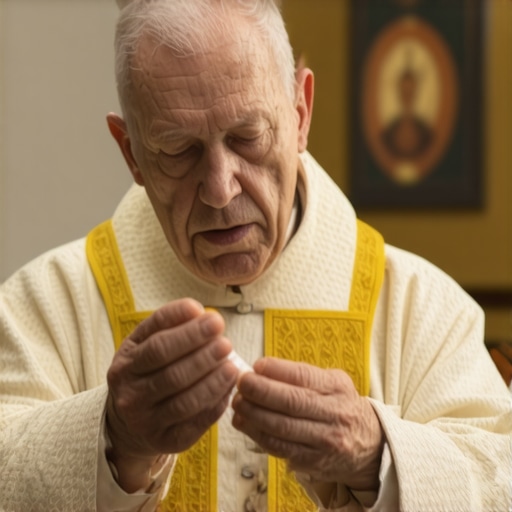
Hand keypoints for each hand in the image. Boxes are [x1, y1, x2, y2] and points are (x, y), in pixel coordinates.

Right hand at [106, 298, 237, 489]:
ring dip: (212, 382)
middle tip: (226, 342)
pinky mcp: (165, 441)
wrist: (129, 420)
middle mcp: (130, 394)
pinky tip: (228, 389)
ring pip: (184, 401)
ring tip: (232, 366)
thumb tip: (197, 310)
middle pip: (171, 373)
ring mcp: (146, 421)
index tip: (213, 318)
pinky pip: (194, 424)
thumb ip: (168, 323)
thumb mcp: (145, 343)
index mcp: (125, 364)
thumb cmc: (147, 370)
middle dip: (203, 356)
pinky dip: (214, 405)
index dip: (187, 330)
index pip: (157, 344)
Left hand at [232, 357, 383, 491]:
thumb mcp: (332, 382)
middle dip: (261, 391)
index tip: (255, 365)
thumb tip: (261, 369)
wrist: (368, 444)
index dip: (277, 370)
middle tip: (240, 383)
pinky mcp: (313, 462)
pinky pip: (280, 448)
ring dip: (254, 415)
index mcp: (336, 387)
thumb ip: (302, 375)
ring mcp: (325, 440)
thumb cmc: (339, 404)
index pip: (304, 376)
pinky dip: (258, 435)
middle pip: (292, 402)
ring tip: (237, 403)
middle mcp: (334, 414)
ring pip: (282, 428)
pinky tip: (244, 423)